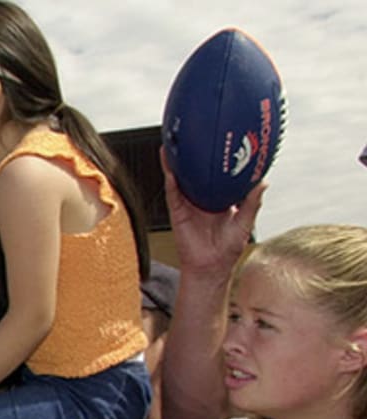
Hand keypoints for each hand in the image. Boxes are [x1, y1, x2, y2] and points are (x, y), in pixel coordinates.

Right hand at [162, 147, 264, 275]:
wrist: (210, 267)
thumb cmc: (227, 249)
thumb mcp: (245, 222)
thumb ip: (252, 203)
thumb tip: (263, 182)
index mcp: (219, 199)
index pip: (218, 176)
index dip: (219, 160)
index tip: (224, 143)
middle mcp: (202, 198)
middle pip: (196, 173)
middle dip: (194, 156)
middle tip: (195, 136)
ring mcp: (189, 204)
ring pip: (181, 179)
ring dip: (176, 163)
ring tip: (173, 145)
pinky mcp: (178, 212)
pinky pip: (173, 193)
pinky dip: (171, 180)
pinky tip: (170, 167)